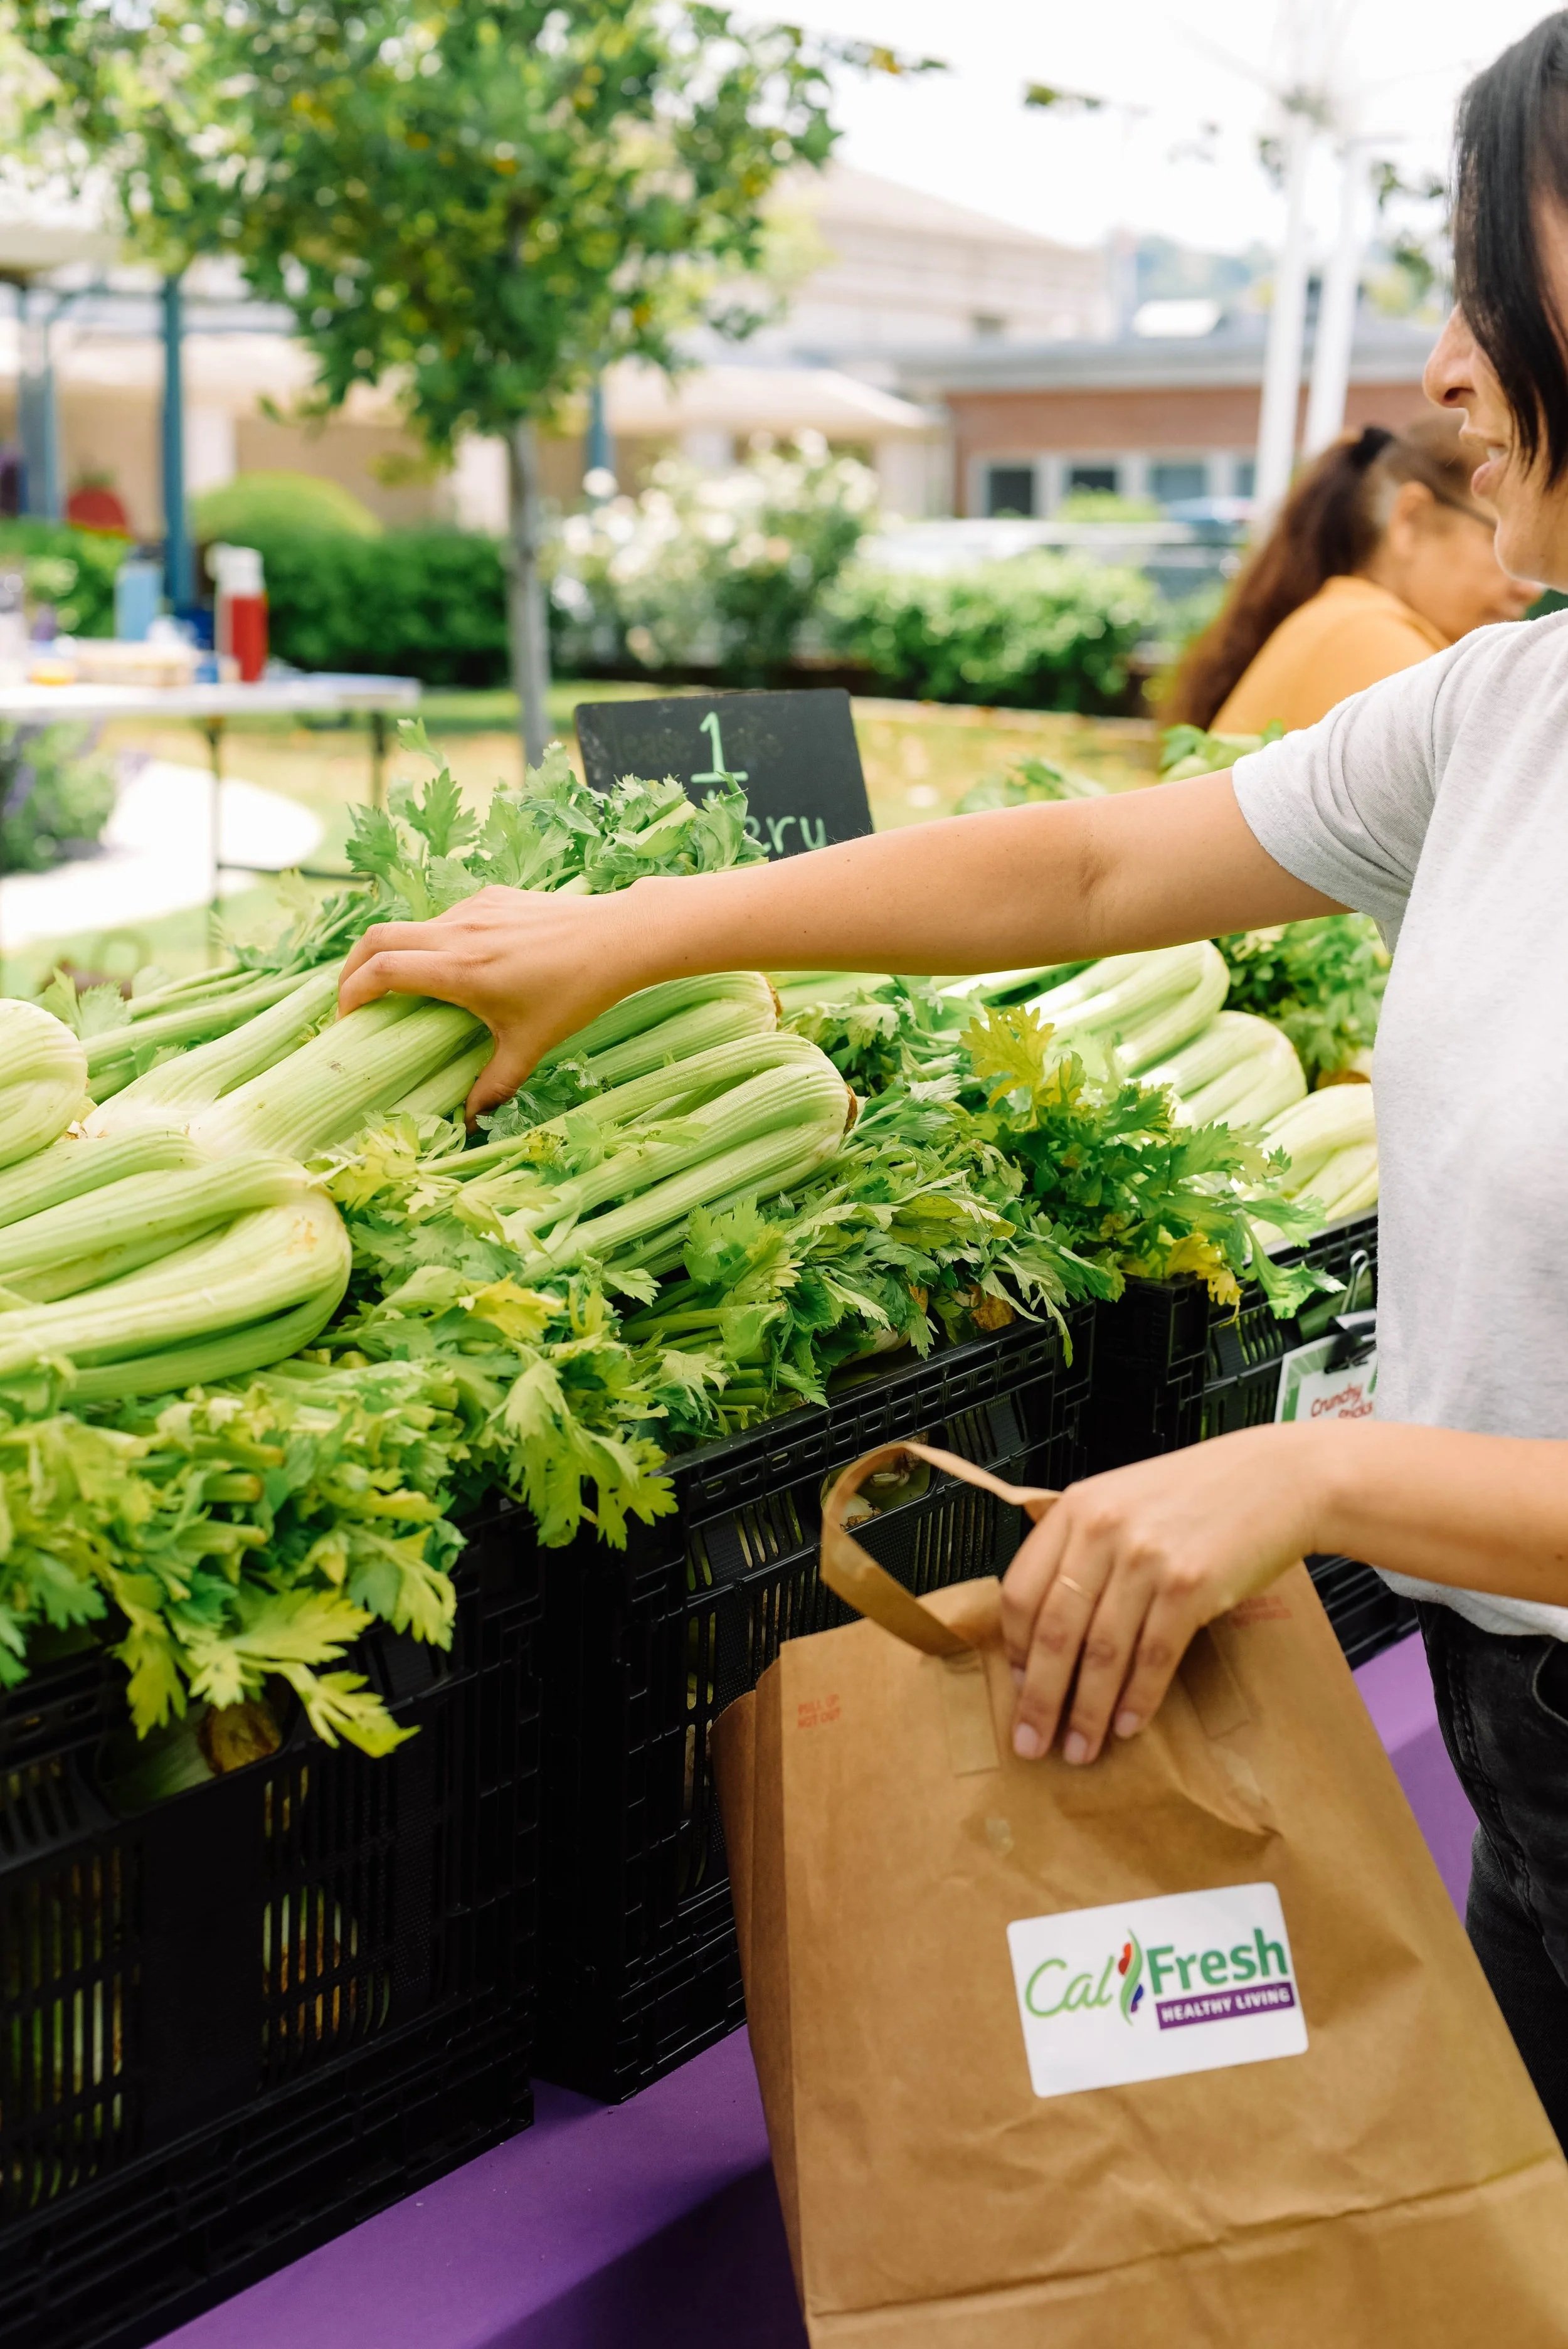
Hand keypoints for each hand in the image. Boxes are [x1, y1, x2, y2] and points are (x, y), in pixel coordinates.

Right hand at [337, 884, 654, 1119]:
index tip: (348, 1019)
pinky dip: (433, 940)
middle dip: (353, 967)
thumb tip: (468, 1123)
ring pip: (413, 926)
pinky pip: (447, 917)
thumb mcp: (531, 1045)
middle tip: (353, 999)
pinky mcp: (492, 897)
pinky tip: (455, 964)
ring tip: (403, 987)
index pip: (380, 971)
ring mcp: (474, 908)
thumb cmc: (575, 993)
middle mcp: (457, 932)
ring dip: (397, 953)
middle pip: (377, 938)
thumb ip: (494, 1085)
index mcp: (459, 970)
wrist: (617, 939)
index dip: (351, 993)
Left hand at [1000, 1423, 1334, 1765]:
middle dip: (1040, 1698)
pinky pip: (1153, 1657)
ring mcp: (1146, 1559)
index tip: (1016, 1686)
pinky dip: (1138, 1699)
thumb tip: (1046, 1623)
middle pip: (1054, 1632)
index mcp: (1076, 1509)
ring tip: (1080, 1748)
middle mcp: (1103, 1532)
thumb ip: (1082, 1547)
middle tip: (1032, 1741)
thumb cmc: (1200, 1492)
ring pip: (1102, 1654)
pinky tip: (1128, 1725)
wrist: (1277, 1480)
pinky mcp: (1190, 1587)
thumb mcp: (1122, 1499)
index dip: (1015, 1649)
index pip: (1020, 1592)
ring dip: (1088, 1712)